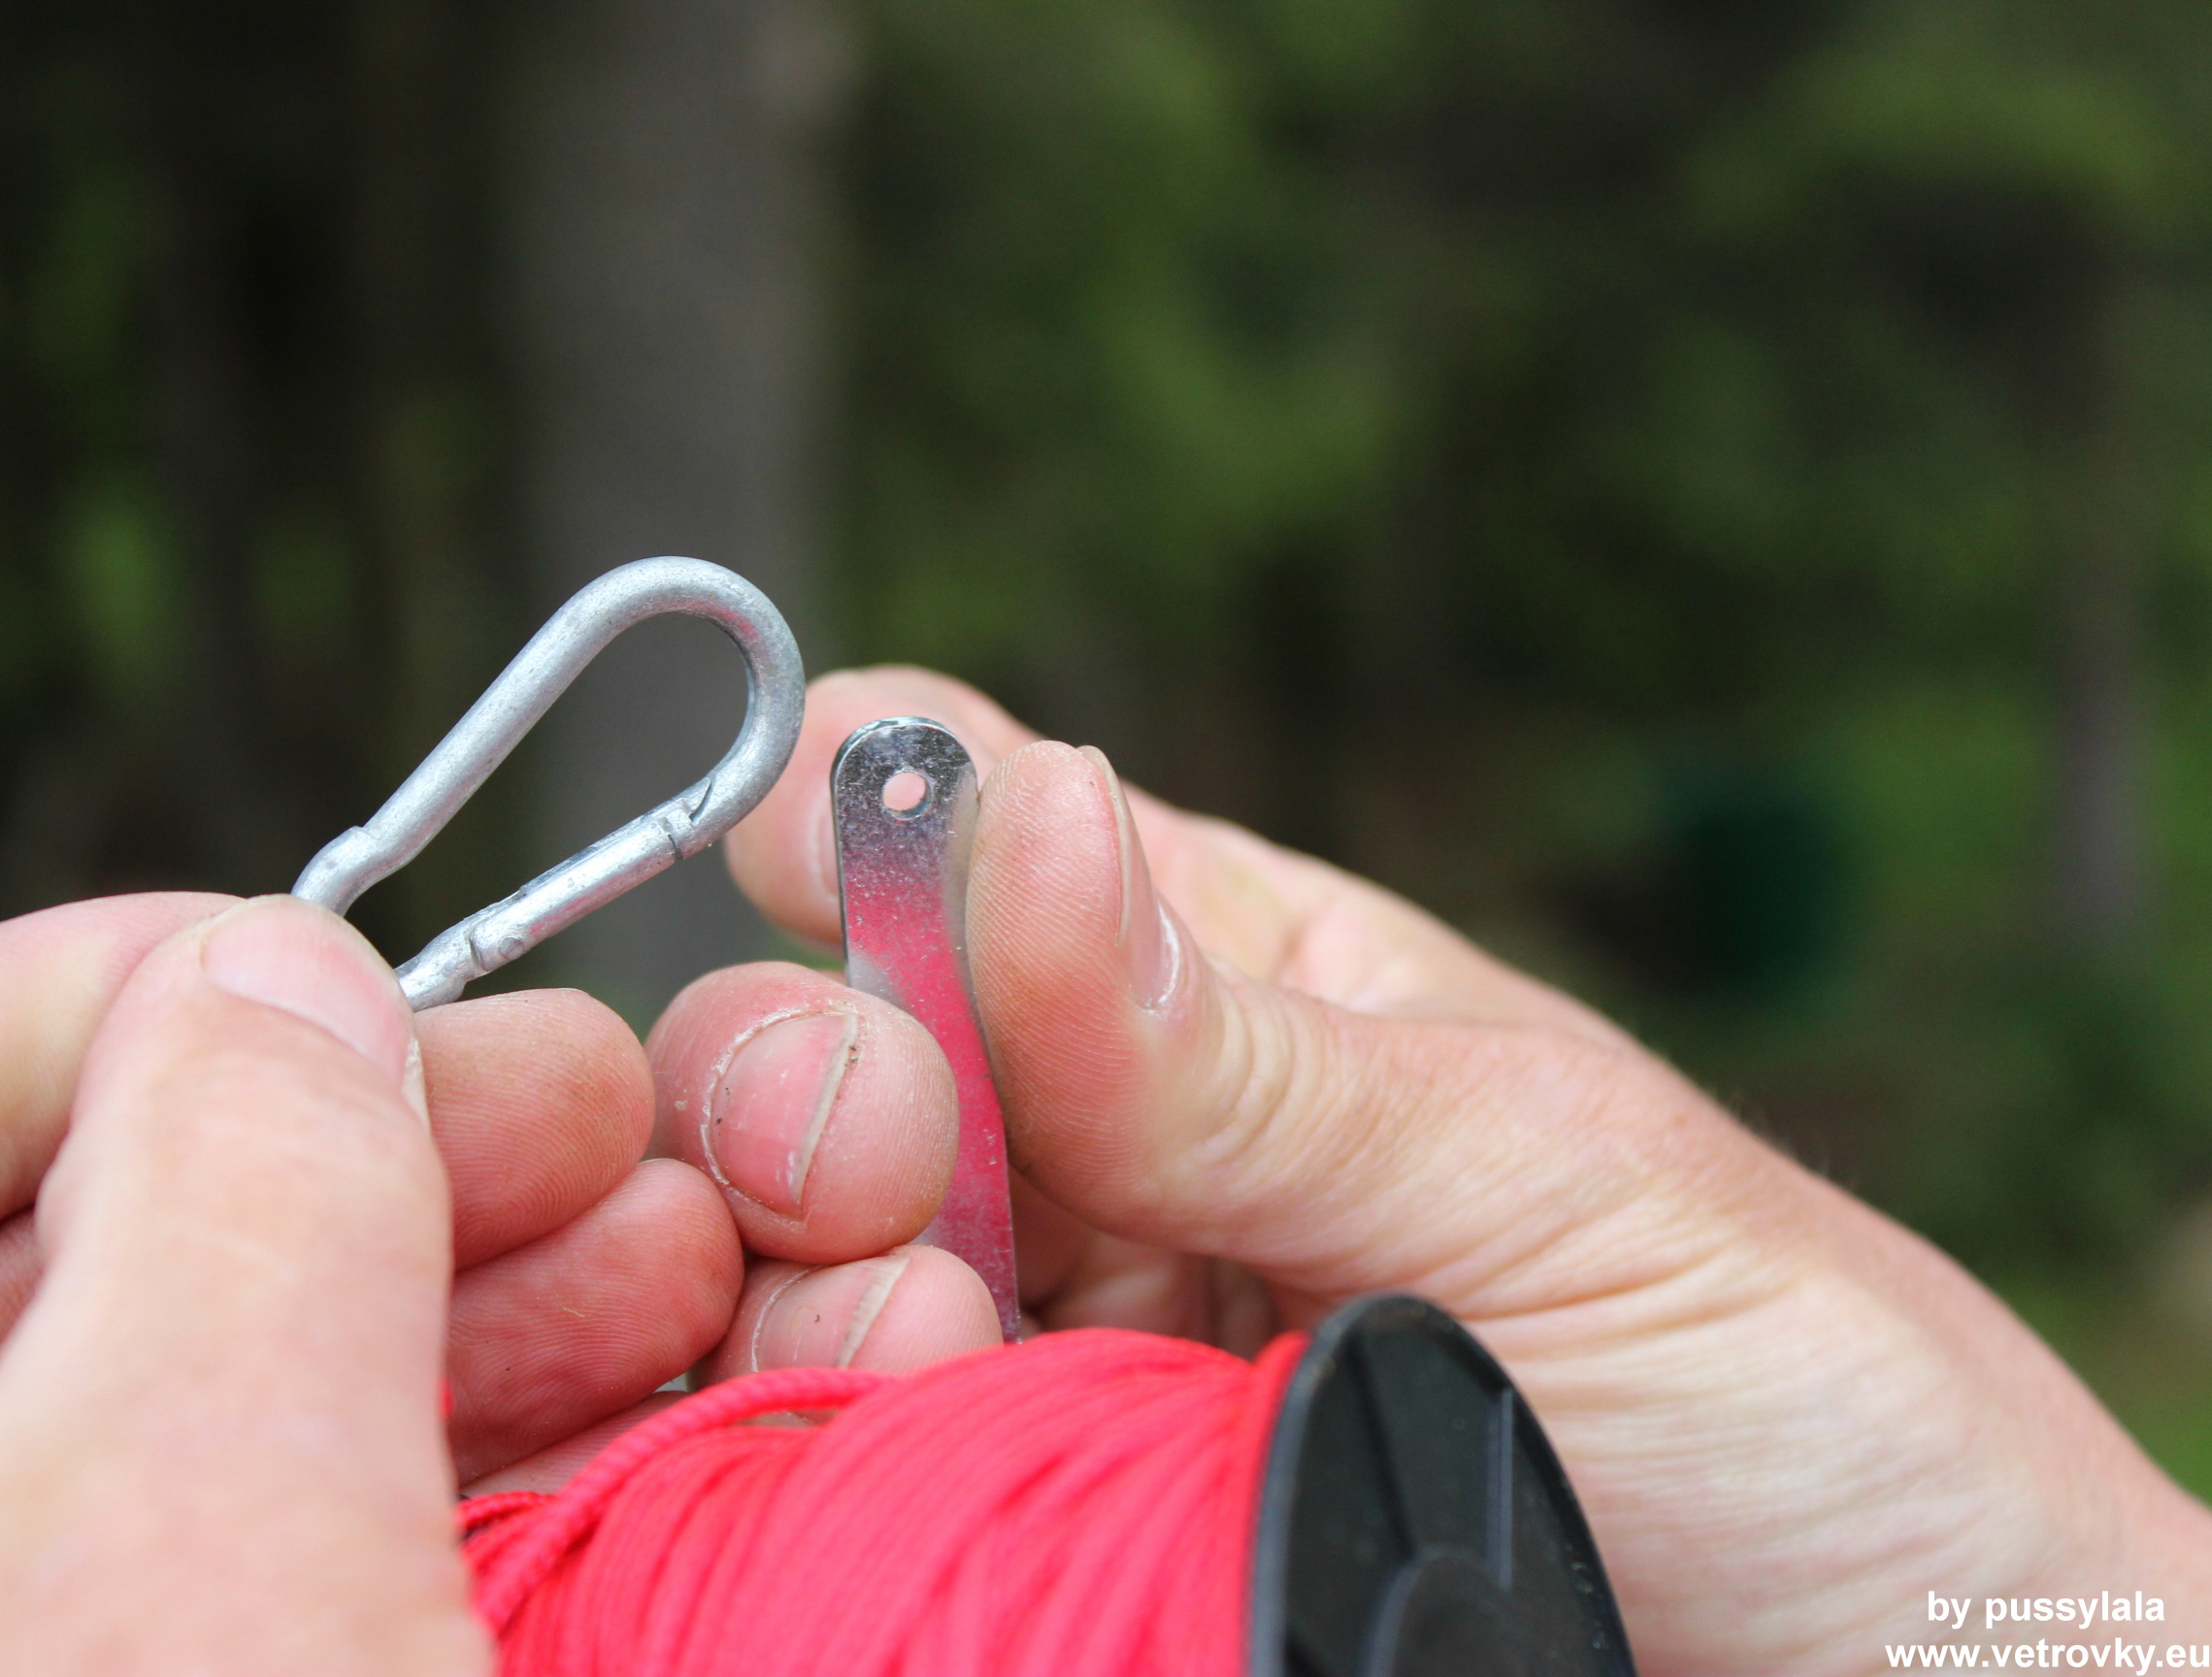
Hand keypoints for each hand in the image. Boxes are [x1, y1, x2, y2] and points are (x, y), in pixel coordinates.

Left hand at [0, 894, 746, 1667]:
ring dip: (436, 1348)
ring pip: (135, 1483)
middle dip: (340, 1190)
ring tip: (677, 1272)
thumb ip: (242, 1187)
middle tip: (578, 1118)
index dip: (67, 1009)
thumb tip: (283, 983)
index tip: (314, 972)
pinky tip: (635, 1428)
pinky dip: (415, 1518)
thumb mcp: (189, 1520)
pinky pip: (216, 1627)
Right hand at [657, 666, 2211, 1676]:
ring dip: (805, 1289)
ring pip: (794, 1267)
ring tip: (937, 1356)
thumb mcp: (1530, 1176)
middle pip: (815, 1053)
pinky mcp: (1029, 1511)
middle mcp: (1092, 1148)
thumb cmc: (1773, 1381)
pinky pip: (842, 1461)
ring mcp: (1049, 1340)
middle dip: (794, 1084)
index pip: (950, 823)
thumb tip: (1023, 804)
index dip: (840, 811)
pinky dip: (814, 1446)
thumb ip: (1239, 1050)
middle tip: (887, 1178)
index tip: (796, 858)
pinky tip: (892, 1448)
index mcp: (1211, 979)